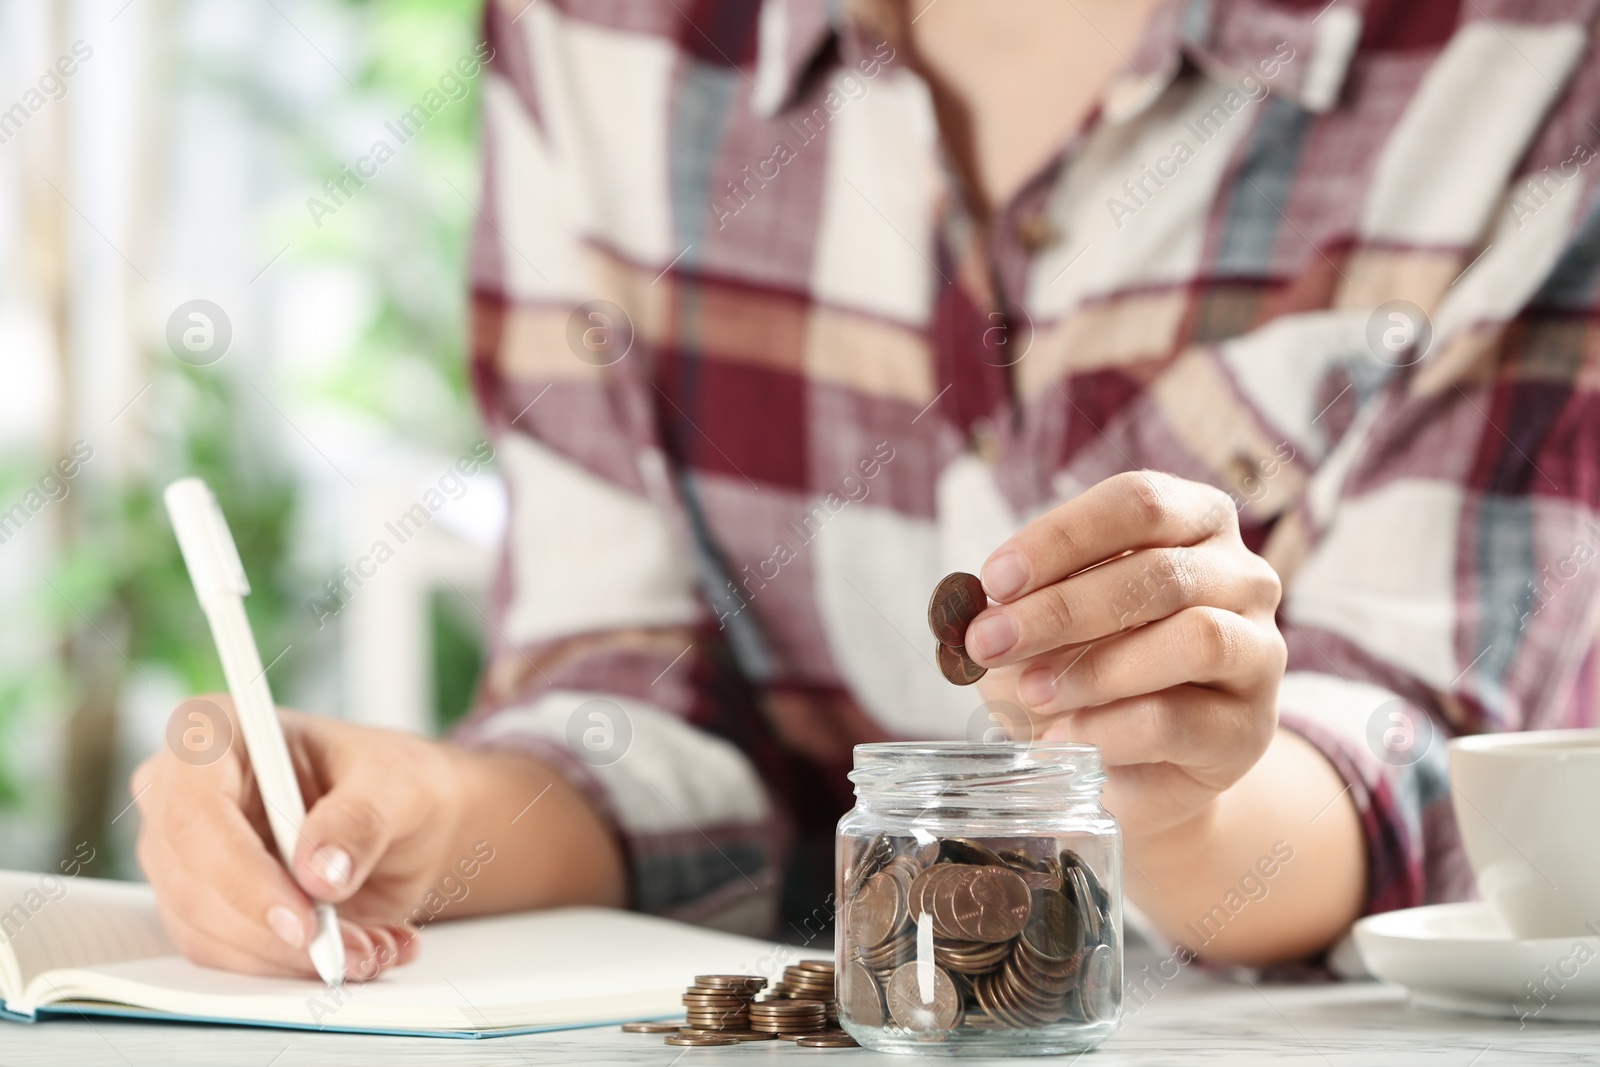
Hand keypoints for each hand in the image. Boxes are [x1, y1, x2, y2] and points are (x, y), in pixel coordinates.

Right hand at [132, 698, 464, 980]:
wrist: (404, 819)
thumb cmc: (389, 780)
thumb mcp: (395, 784)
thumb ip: (360, 819)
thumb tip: (320, 871)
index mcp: (215, 734)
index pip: (197, 814)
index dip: (243, 875)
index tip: (303, 919)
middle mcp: (183, 793)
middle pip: (192, 883)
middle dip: (276, 932)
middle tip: (352, 949)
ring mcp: (184, 854)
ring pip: (206, 931)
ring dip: (291, 957)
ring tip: (370, 947)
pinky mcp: (202, 905)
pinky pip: (228, 954)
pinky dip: (290, 966)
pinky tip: (352, 949)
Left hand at [966, 471, 1286, 842]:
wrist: (1141, 766)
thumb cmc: (1091, 669)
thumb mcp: (1049, 628)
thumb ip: (1020, 609)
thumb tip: (974, 614)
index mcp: (1194, 523)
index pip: (1139, 502)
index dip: (1062, 537)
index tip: (995, 580)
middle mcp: (1243, 577)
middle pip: (1161, 572)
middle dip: (1061, 608)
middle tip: (990, 642)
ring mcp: (1259, 653)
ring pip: (1194, 638)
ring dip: (1096, 667)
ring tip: (1031, 692)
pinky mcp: (1248, 730)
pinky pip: (1180, 720)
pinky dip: (1108, 728)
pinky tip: (1061, 739)